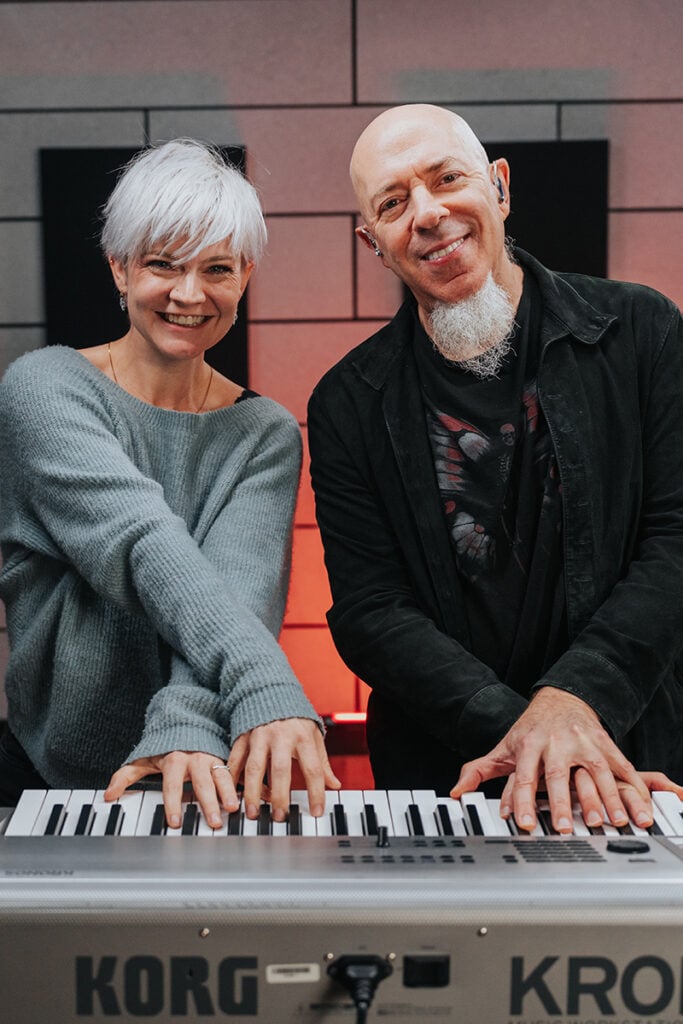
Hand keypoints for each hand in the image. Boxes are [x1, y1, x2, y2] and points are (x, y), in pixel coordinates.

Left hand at [105, 750, 239, 829]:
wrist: (185, 722)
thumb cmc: (164, 746)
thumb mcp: (143, 759)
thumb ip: (125, 776)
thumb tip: (108, 795)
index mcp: (174, 760)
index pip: (172, 785)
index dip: (172, 804)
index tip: (174, 822)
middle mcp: (194, 759)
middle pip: (201, 783)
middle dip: (207, 803)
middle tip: (213, 822)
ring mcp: (210, 759)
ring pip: (221, 777)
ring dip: (227, 793)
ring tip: (232, 808)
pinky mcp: (221, 760)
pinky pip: (231, 773)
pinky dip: (238, 785)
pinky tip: (244, 799)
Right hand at [228, 717, 340, 820]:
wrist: (271, 691)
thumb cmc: (295, 718)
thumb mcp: (313, 735)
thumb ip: (322, 762)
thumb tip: (334, 785)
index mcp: (302, 736)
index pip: (313, 768)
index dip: (316, 792)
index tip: (316, 812)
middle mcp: (281, 736)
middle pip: (280, 769)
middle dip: (280, 796)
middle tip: (280, 817)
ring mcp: (259, 735)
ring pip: (254, 767)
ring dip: (253, 792)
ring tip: (254, 812)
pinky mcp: (242, 736)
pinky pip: (235, 759)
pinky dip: (233, 778)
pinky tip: (233, 794)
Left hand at [450, 687, 649, 832]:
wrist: (561, 698)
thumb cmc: (531, 730)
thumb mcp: (504, 747)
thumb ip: (479, 771)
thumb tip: (457, 792)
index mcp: (528, 745)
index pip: (523, 777)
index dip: (521, 801)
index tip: (524, 824)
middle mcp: (555, 743)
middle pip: (557, 775)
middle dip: (561, 803)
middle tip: (566, 829)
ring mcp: (582, 742)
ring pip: (594, 771)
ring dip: (603, 798)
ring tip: (608, 822)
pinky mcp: (604, 742)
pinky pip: (620, 764)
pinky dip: (630, 785)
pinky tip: (636, 806)